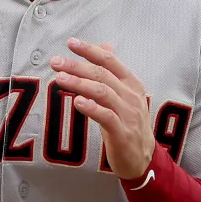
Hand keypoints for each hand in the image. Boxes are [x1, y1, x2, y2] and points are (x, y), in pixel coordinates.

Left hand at [50, 38, 154, 179]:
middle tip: (56, 62)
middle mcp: (131, 96)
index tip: (71, 43)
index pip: (110, 61)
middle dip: (78, 66)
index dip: (90, 50)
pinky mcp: (122, 132)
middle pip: (102, 75)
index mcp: (131, 84)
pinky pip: (106, 116)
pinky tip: (77, 102)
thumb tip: (105, 47)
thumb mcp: (124, 96)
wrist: (144, 158)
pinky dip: (91, 108)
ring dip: (80, 83)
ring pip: (103, 92)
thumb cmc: (129, 124)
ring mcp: (128, 114)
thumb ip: (113, 73)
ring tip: (60, 78)